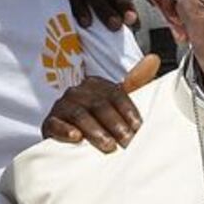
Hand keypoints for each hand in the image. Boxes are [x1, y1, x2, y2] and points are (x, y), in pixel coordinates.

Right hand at [42, 54, 160, 151]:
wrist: (70, 136)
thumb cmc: (99, 118)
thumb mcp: (117, 101)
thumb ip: (136, 82)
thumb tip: (154, 58)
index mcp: (96, 85)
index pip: (115, 94)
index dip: (128, 110)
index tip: (138, 127)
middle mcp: (78, 91)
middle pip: (99, 104)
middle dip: (115, 123)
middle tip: (127, 141)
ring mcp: (62, 106)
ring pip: (80, 115)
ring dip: (95, 130)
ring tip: (108, 145)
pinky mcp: (49, 122)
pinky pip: (55, 124)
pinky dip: (66, 130)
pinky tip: (76, 138)